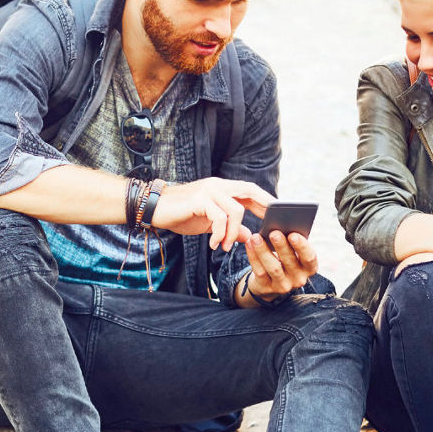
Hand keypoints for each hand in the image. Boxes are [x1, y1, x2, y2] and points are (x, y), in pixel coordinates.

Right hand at [149, 177, 274, 250]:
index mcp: (222, 188)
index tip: (278, 215)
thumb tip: (248, 236)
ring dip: (233, 232)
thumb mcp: (209, 223)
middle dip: (264, 207)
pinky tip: (213, 245)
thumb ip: (229, 227)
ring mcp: (209, 190)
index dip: (266, 201)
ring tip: (225, 246)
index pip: (250, 191)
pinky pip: (219, 217)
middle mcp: (218, 185)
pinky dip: (220, 234)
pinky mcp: (199, 199)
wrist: (153, 209)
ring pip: (236, 209)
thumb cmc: (181, 215)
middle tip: (270, 226)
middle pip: (250, 190)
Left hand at [241, 231, 318, 302]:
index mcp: (309, 267)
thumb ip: (291, 242)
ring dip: (264, 251)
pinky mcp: (267, 288)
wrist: (270, 283)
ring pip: (273, 268)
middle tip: (274, 233)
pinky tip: (249, 244)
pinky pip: (259, 271)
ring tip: (256, 237)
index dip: (302, 246)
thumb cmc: (284, 260)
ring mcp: (283, 285)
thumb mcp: (292, 253)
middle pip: (290, 261)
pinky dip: (253, 256)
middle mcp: (299, 278)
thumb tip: (280, 225)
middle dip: (281, 246)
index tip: (293, 234)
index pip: (310, 257)